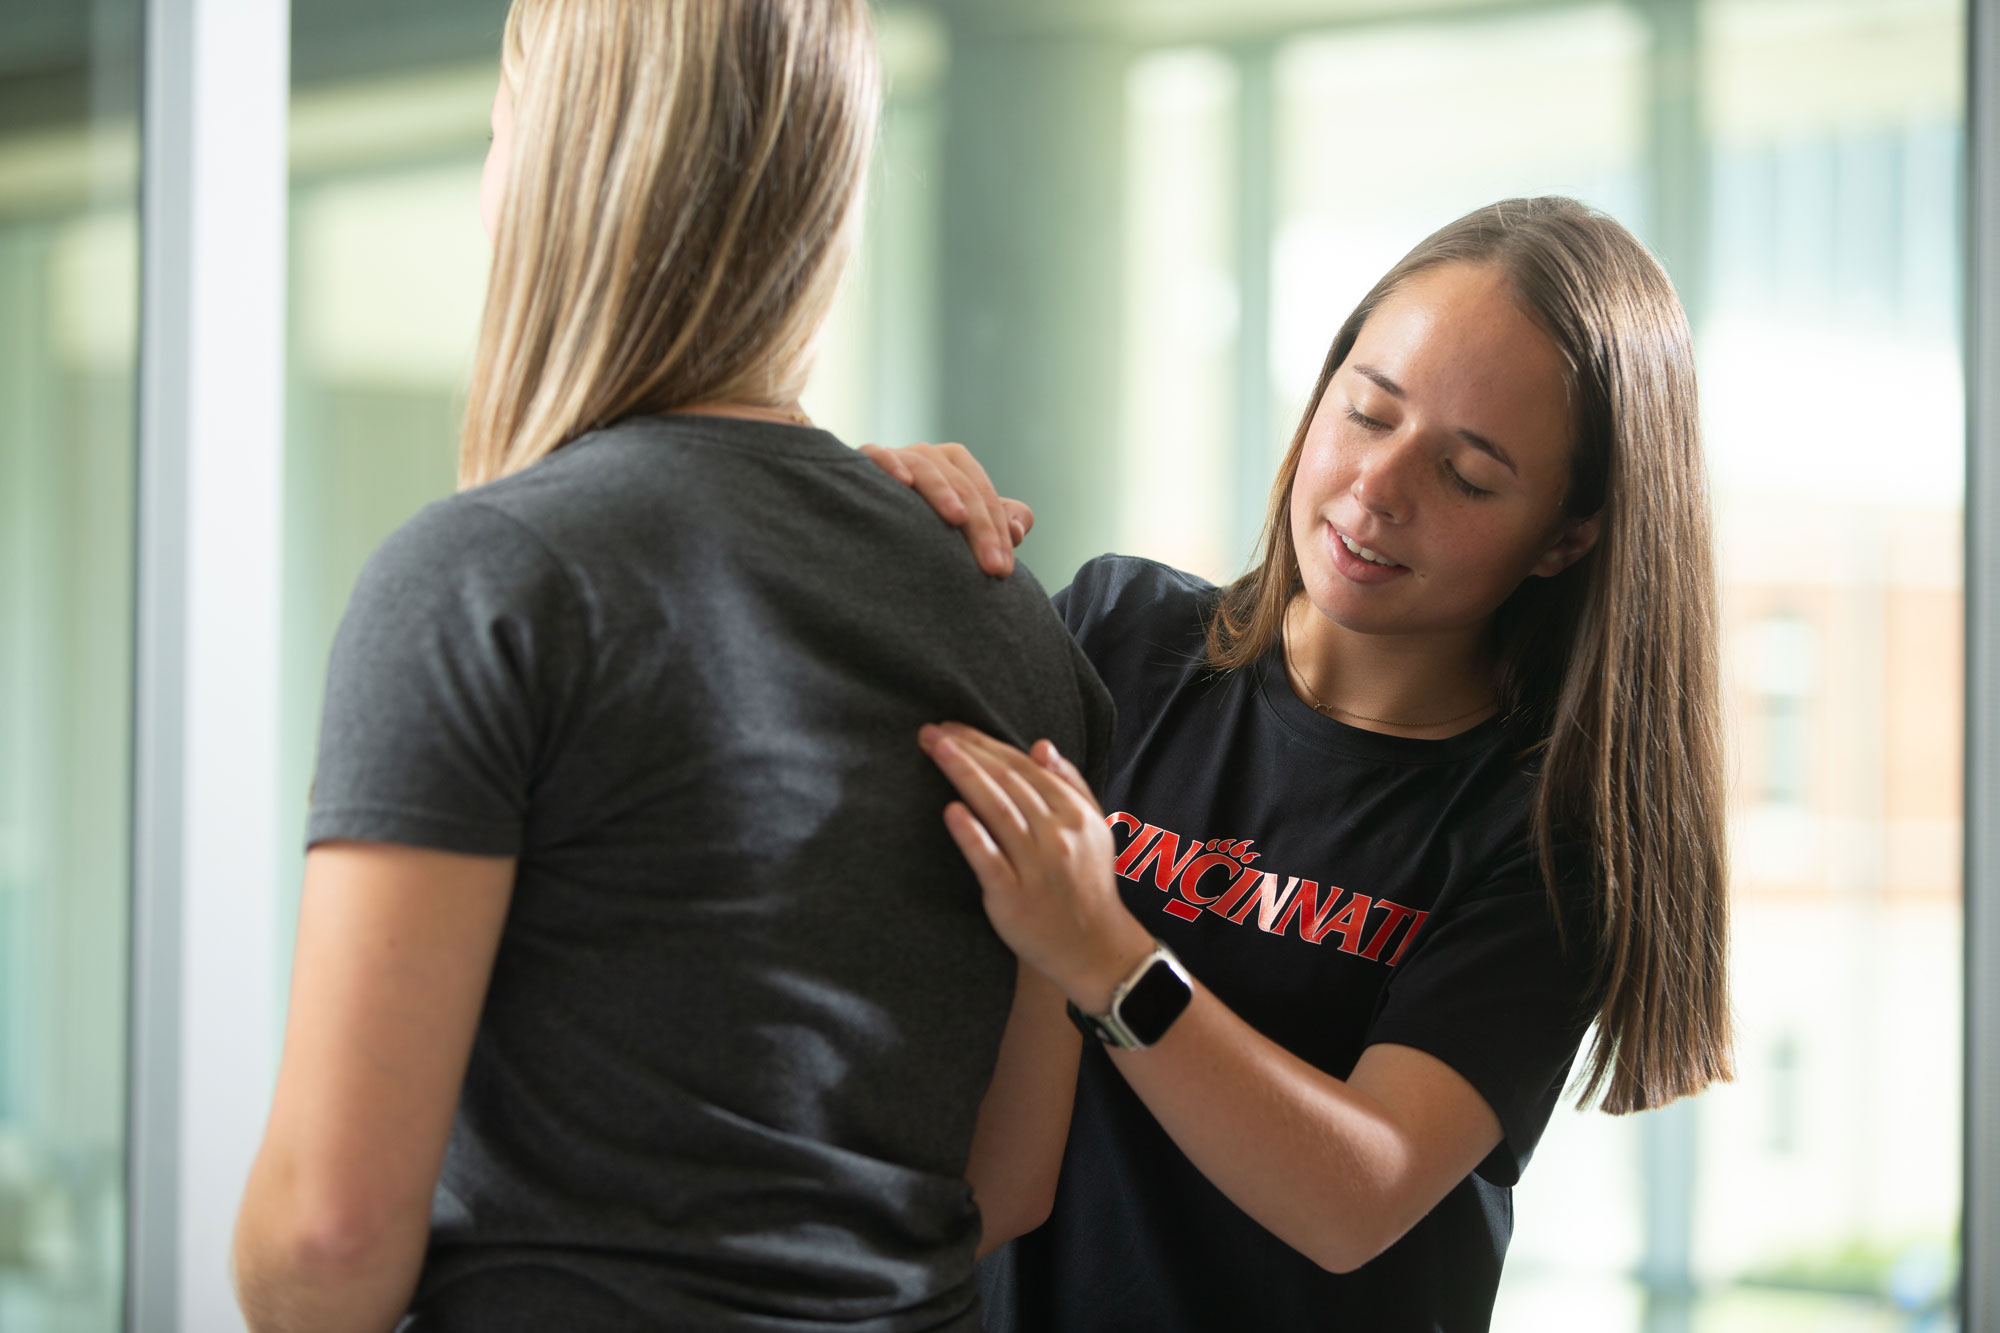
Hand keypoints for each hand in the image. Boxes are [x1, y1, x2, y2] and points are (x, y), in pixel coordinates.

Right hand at [859, 442, 1033, 576]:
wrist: (868, 518)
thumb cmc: (924, 523)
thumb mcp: (965, 525)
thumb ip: (999, 524)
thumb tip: (1018, 530)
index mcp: (957, 465)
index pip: (985, 498)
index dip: (998, 534)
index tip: (1003, 571)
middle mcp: (931, 455)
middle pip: (964, 487)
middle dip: (981, 528)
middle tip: (991, 566)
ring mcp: (899, 456)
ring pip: (927, 468)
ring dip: (943, 492)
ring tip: (958, 518)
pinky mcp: (864, 460)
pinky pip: (879, 456)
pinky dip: (892, 464)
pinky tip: (902, 481)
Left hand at [918, 722, 1153, 1012]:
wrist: (1092, 947)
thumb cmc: (1084, 883)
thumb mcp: (1091, 829)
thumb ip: (1070, 784)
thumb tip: (1040, 745)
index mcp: (1074, 813)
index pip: (1024, 767)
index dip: (986, 743)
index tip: (954, 729)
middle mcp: (1057, 835)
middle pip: (1007, 782)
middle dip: (968, 751)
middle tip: (932, 732)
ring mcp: (1036, 866)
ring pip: (997, 810)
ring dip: (964, 775)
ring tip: (935, 750)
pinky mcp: (1013, 896)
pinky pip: (989, 860)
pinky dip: (971, 833)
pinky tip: (951, 810)